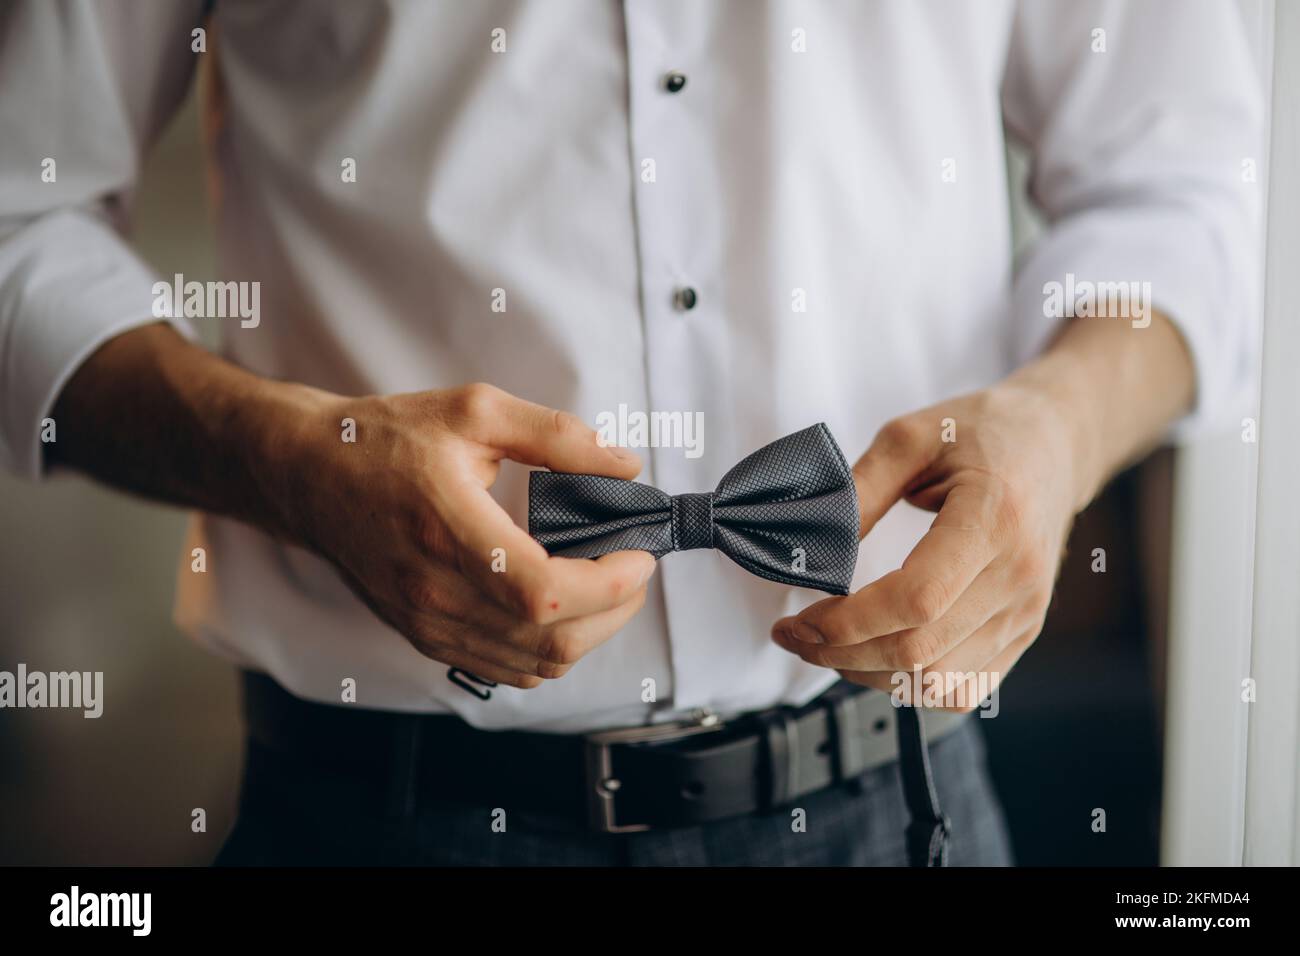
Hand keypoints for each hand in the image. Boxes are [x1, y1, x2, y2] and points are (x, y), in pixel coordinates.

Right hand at [261, 381, 656, 688]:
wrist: (310, 474)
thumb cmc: (388, 439)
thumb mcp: (475, 410)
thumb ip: (556, 436)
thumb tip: (624, 466)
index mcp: (448, 529)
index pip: (543, 591)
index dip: (607, 584)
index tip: (638, 553)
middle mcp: (435, 591)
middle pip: (550, 639)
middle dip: (615, 611)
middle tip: (635, 569)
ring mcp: (428, 622)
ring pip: (534, 663)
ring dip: (590, 634)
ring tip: (610, 589)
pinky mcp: (425, 637)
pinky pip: (506, 668)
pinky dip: (550, 651)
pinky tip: (564, 612)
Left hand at [770, 382, 1082, 709]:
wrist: (1054, 443)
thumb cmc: (984, 432)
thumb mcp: (910, 436)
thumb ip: (859, 490)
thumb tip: (813, 547)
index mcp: (994, 520)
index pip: (916, 601)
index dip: (848, 623)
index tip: (800, 619)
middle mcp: (1018, 576)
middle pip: (920, 651)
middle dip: (841, 655)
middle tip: (795, 636)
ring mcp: (1026, 611)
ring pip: (936, 681)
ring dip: (868, 674)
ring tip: (827, 647)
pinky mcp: (1024, 632)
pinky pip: (962, 688)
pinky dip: (909, 687)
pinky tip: (875, 658)